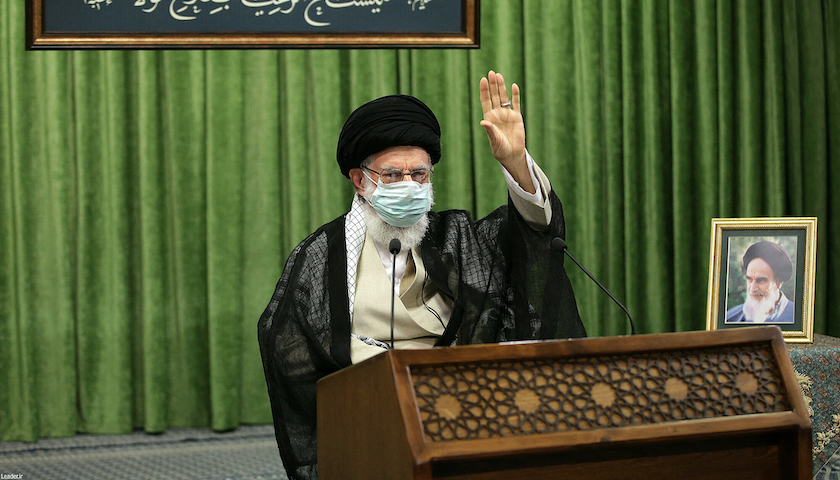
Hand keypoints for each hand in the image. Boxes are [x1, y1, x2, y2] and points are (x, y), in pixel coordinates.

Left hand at [479, 70, 532, 191]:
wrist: (512, 154)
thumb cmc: (500, 149)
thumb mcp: (494, 140)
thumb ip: (490, 130)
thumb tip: (484, 121)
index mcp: (489, 118)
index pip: (486, 101)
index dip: (484, 90)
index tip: (483, 80)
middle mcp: (498, 114)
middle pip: (494, 96)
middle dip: (493, 85)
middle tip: (491, 73)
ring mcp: (507, 114)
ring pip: (504, 97)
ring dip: (502, 87)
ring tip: (499, 75)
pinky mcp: (517, 117)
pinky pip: (516, 104)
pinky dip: (515, 95)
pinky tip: (514, 86)